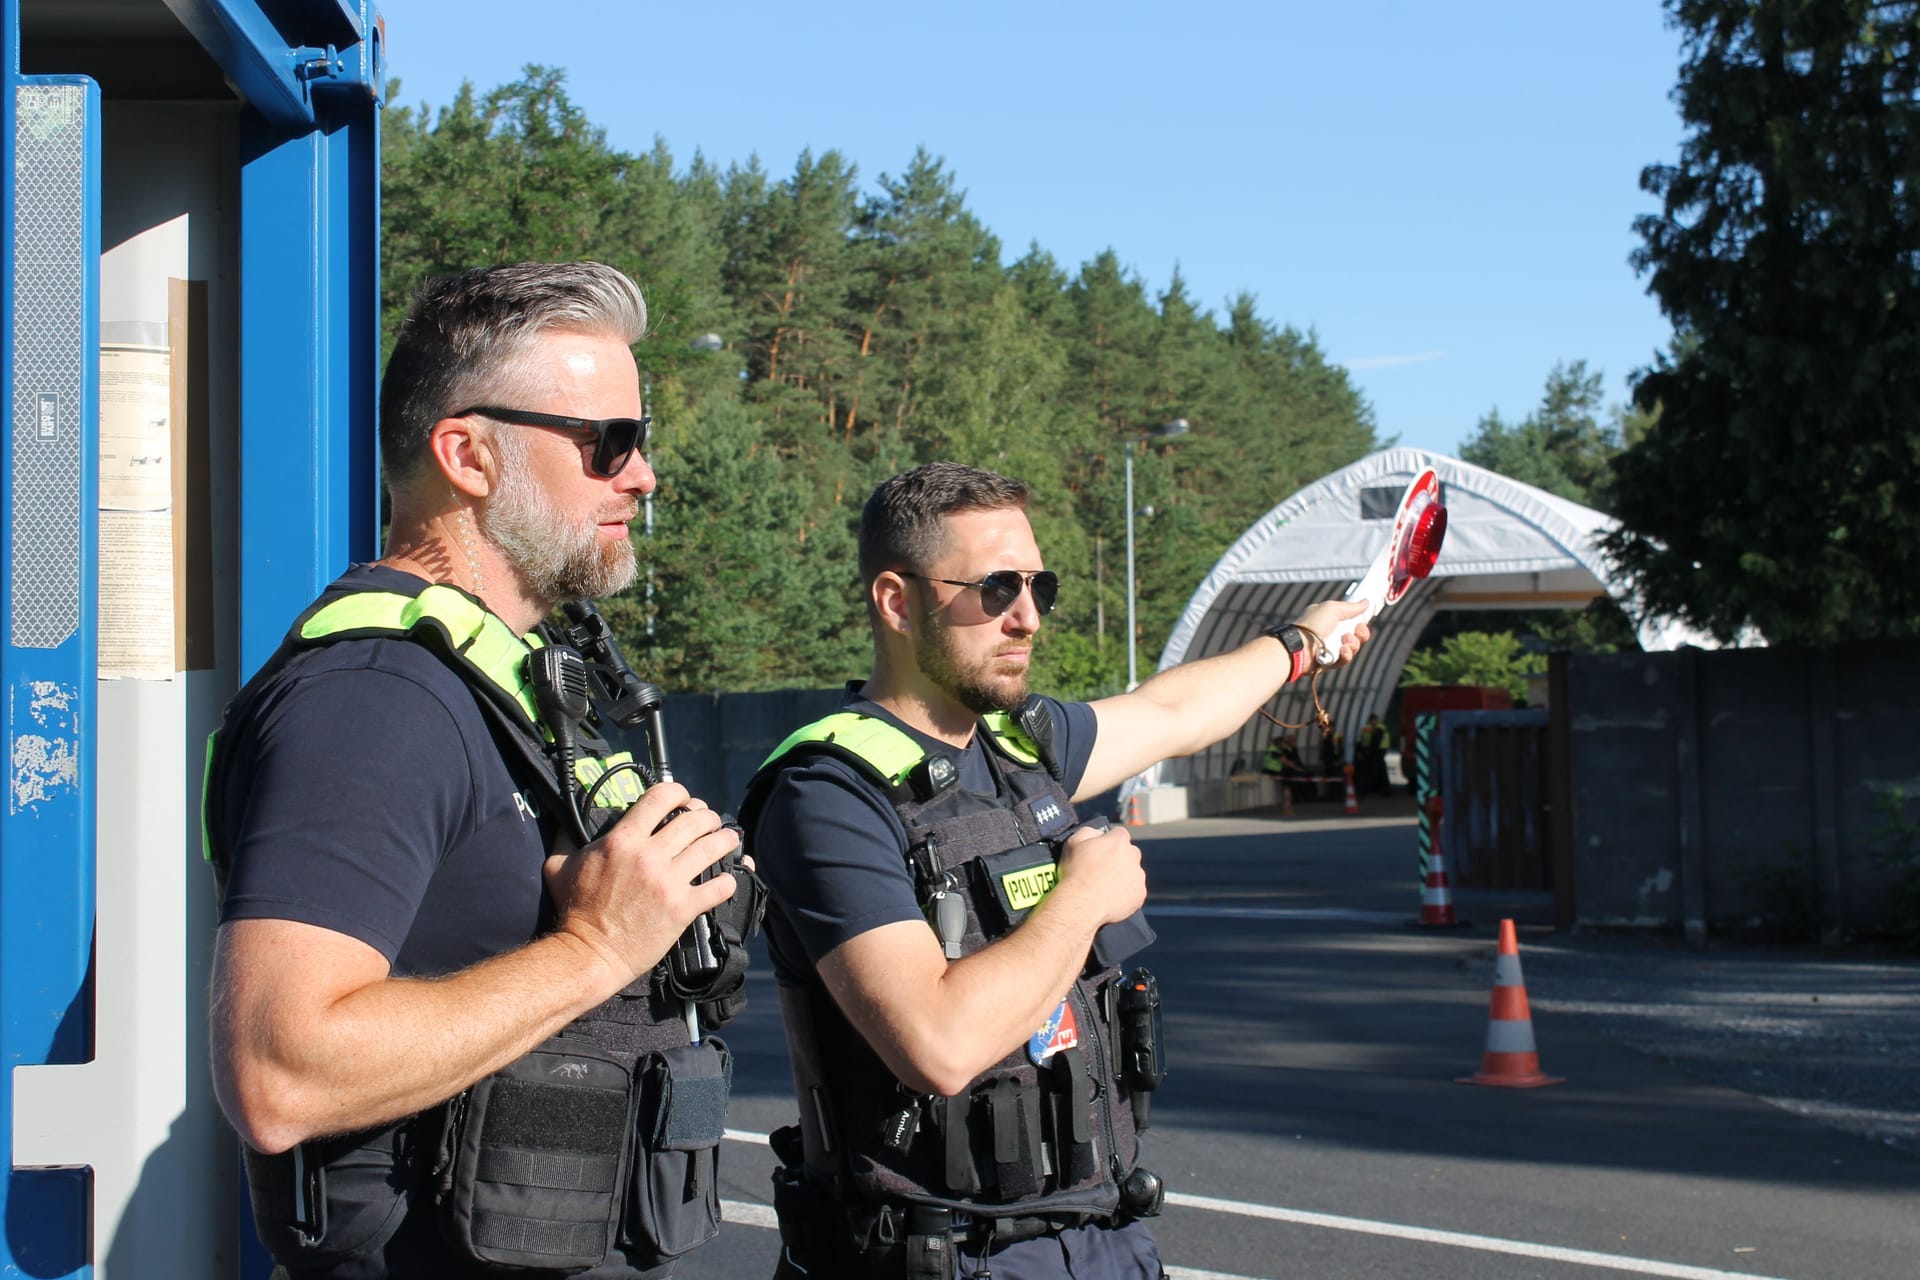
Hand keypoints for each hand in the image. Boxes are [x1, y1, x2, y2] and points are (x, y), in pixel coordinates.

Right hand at [543, 782, 740, 984]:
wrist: (589, 954)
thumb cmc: (574, 910)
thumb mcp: (559, 866)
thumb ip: (565, 837)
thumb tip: (566, 818)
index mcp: (622, 840)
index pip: (661, 797)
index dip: (679, 792)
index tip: (684, 799)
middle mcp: (649, 856)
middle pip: (694, 820)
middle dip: (708, 816)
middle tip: (710, 821)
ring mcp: (669, 882)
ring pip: (712, 847)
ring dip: (725, 840)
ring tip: (729, 839)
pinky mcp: (683, 908)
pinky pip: (718, 887)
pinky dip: (728, 880)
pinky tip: (727, 879)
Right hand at [1054, 823, 1146, 926]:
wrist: (1081, 904)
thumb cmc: (1075, 873)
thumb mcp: (1074, 842)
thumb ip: (1090, 831)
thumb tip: (1098, 834)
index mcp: (1118, 841)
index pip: (1119, 834)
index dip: (1109, 841)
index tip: (1101, 850)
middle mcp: (1133, 856)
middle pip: (1129, 853)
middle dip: (1119, 858)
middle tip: (1103, 870)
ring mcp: (1138, 876)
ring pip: (1133, 872)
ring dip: (1124, 876)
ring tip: (1105, 886)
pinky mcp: (1140, 894)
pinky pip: (1135, 891)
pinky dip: (1126, 894)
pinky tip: (1111, 897)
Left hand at [1292, 597, 1371, 667]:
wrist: (1299, 647)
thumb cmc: (1312, 625)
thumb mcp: (1332, 609)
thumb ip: (1350, 607)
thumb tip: (1365, 602)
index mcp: (1329, 618)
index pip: (1350, 620)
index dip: (1360, 621)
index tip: (1363, 621)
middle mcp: (1330, 633)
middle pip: (1355, 634)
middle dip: (1361, 633)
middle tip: (1358, 631)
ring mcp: (1330, 648)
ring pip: (1352, 648)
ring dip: (1353, 644)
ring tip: (1345, 641)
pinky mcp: (1329, 662)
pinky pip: (1344, 659)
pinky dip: (1346, 655)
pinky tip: (1342, 651)